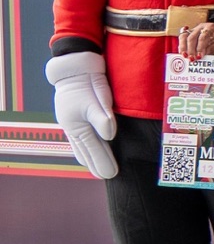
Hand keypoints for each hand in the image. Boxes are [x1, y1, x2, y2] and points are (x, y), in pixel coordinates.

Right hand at [45, 52, 117, 178]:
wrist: (76, 67)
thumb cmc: (87, 83)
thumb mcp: (97, 99)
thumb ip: (102, 118)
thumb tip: (108, 135)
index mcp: (77, 126)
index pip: (92, 150)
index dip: (102, 162)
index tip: (111, 175)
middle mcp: (73, 128)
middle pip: (86, 152)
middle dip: (96, 164)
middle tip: (107, 176)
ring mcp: (72, 123)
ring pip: (81, 147)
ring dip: (90, 158)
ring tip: (98, 169)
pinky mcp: (75, 118)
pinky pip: (79, 139)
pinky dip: (85, 149)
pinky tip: (89, 151)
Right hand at [175, 21, 213, 60]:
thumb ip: (211, 49)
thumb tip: (200, 55)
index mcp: (210, 28)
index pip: (203, 37)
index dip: (200, 47)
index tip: (199, 56)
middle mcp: (200, 27)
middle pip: (191, 37)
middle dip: (190, 49)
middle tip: (191, 58)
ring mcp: (194, 29)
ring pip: (184, 36)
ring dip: (183, 47)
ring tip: (184, 56)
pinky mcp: (190, 33)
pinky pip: (183, 37)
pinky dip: (181, 45)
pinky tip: (181, 51)